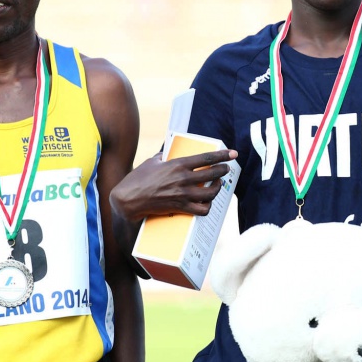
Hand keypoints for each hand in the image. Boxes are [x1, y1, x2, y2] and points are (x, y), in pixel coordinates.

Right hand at [110, 150, 236, 221]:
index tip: (233, 154)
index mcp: (177, 165)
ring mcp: (183, 195)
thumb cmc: (138, 179)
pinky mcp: (180, 208)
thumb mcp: (152, 162)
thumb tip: (169, 151)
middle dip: (223, 170)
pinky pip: (202, 209)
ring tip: (217, 184)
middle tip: (226, 168)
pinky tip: (207, 202)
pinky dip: (207, 206)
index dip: (222, 155)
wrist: (128, 200)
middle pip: (212, 174)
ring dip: (217, 188)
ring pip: (210, 193)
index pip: (206, 158)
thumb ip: (164, 156)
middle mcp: (183, 179)